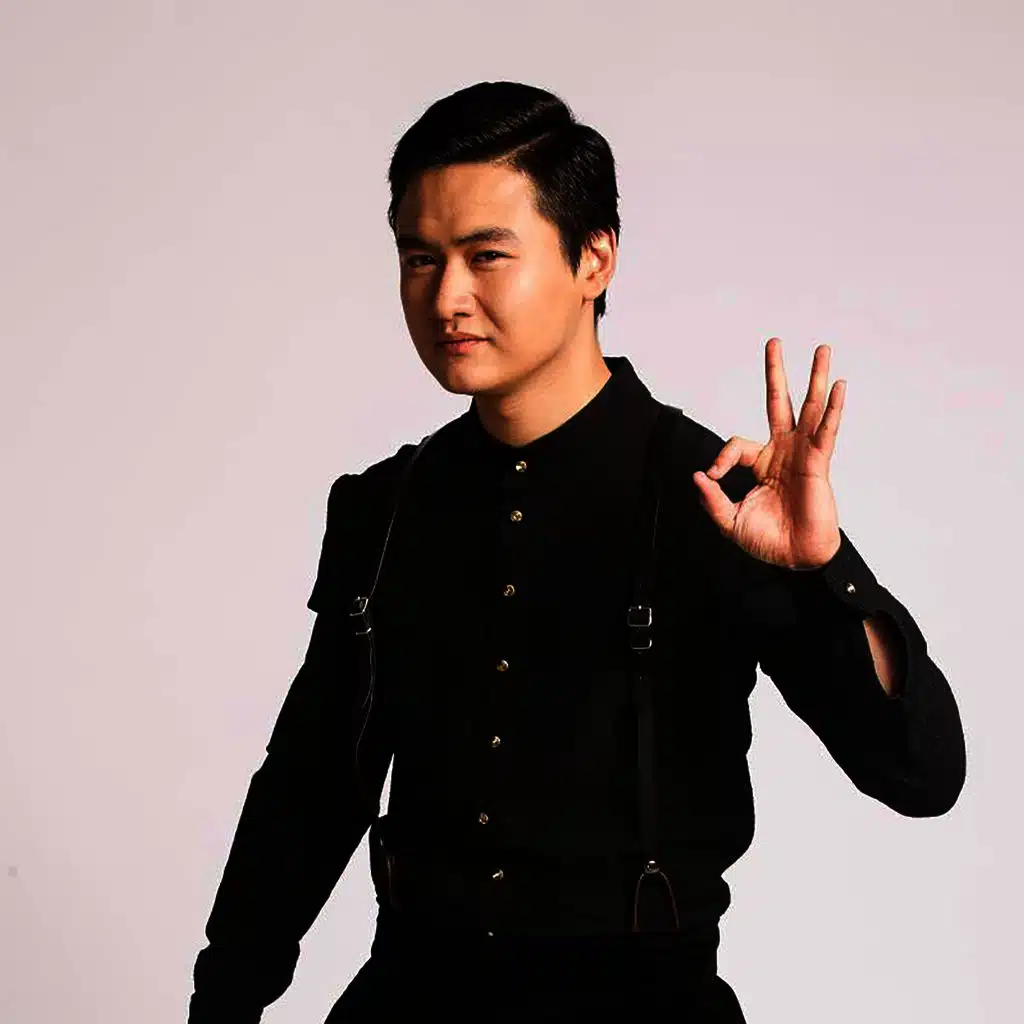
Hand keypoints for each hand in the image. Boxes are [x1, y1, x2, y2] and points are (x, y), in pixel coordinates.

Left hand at [693, 338, 844, 570]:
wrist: (794, 558)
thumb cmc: (768, 541)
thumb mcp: (729, 520)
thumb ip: (712, 499)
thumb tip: (699, 475)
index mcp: (762, 463)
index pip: (736, 445)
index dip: (721, 458)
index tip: (713, 477)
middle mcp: (784, 452)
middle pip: (779, 403)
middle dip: (776, 373)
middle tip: (773, 342)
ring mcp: (803, 454)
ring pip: (809, 408)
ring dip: (815, 377)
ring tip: (822, 348)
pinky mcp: (819, 463)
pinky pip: (826, 430)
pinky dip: (833, 408)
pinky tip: (837, 385)